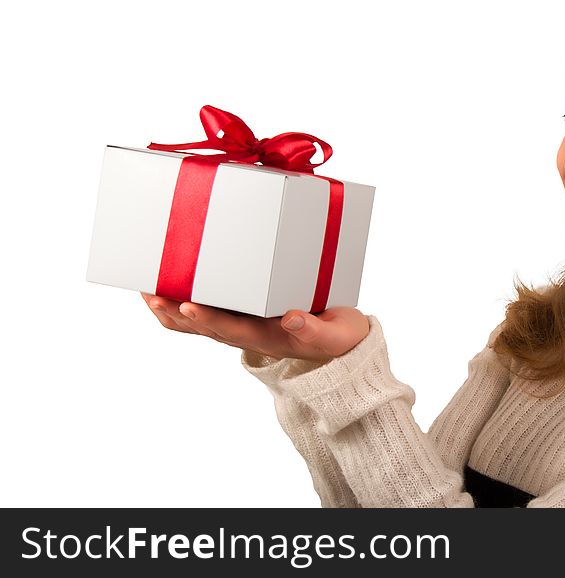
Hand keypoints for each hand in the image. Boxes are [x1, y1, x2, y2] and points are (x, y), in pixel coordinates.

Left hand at [140, 292, 370, 363]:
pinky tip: (167, 291)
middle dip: (176, 313)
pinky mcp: (243, 322)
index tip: (187, 306)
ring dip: (171, 312)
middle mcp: (250, 336)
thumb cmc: (340, 337)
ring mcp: (244, 331)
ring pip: (199, 326)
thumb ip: (314, 329)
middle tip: (151, 293)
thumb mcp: (336, 334)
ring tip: (147, 292)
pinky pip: (206, 318)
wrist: (342, 349)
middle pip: (206, 328)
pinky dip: (182, 308)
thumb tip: (292, 320)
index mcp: (271, 338)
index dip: (209, 319)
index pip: (234, 329)